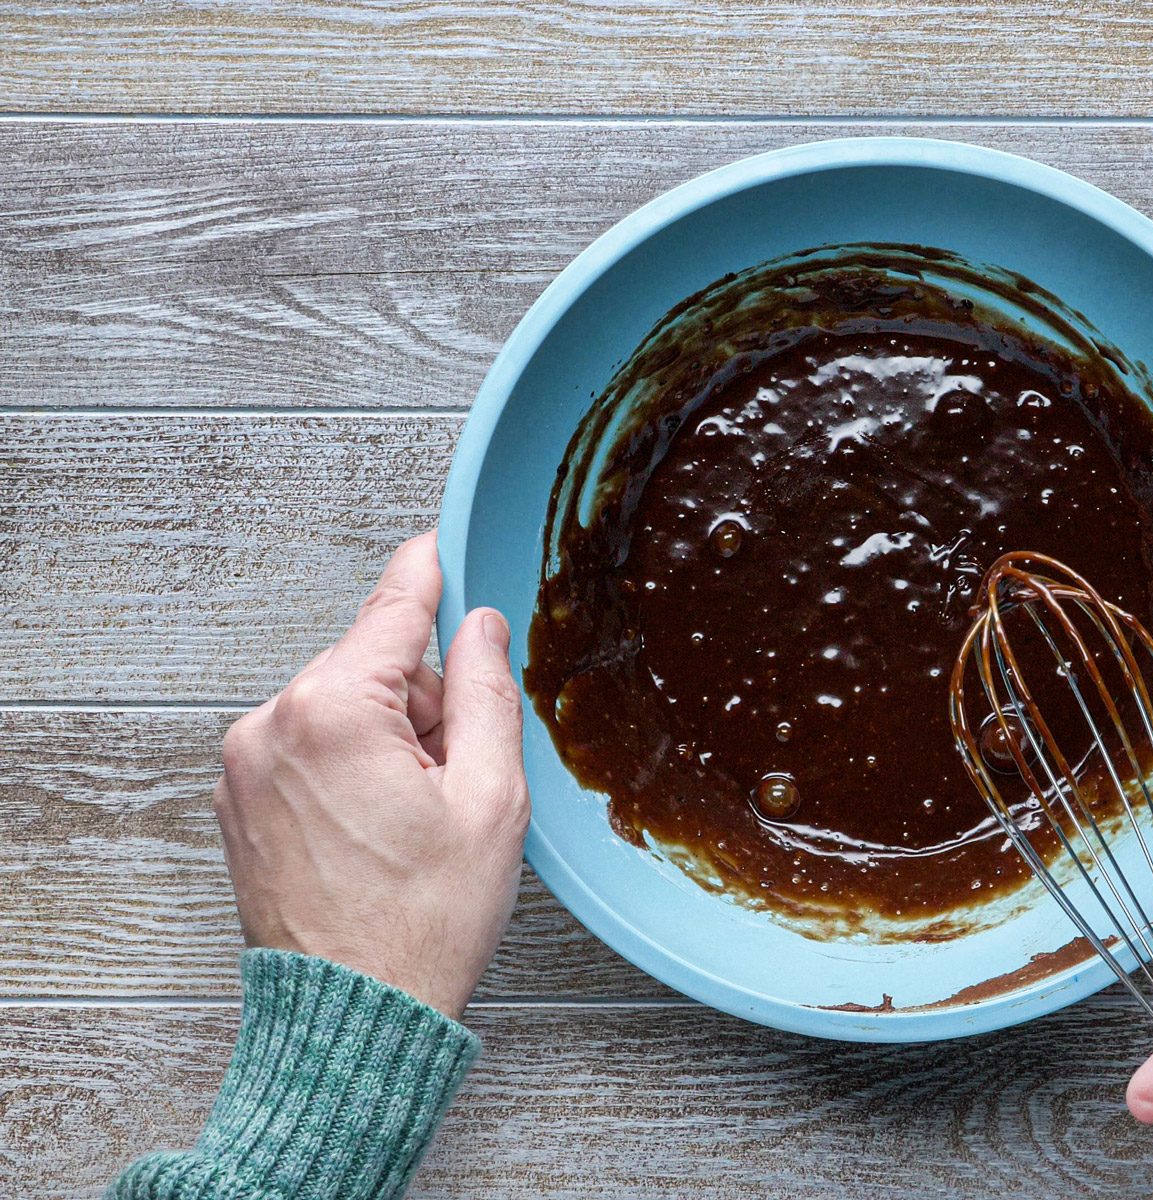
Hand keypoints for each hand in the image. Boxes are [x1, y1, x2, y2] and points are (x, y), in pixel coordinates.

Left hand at [214, 532, 529, 1018]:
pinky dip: (350, 769)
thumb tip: (480, 629)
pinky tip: (379, 830)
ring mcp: (244, 767)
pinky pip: (310, 749)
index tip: (441, 538)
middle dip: (424, 704)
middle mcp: (271, 725)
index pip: (393, 609)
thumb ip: (487, 694)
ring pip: (342, 708)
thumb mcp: (491, 800)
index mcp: (332, 711)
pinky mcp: (239, 803)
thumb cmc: (423, 922)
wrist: (353, 1017)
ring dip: (389, 741)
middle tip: (454, 781)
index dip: (430, 572)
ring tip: (415, 820)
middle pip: (372, 666)